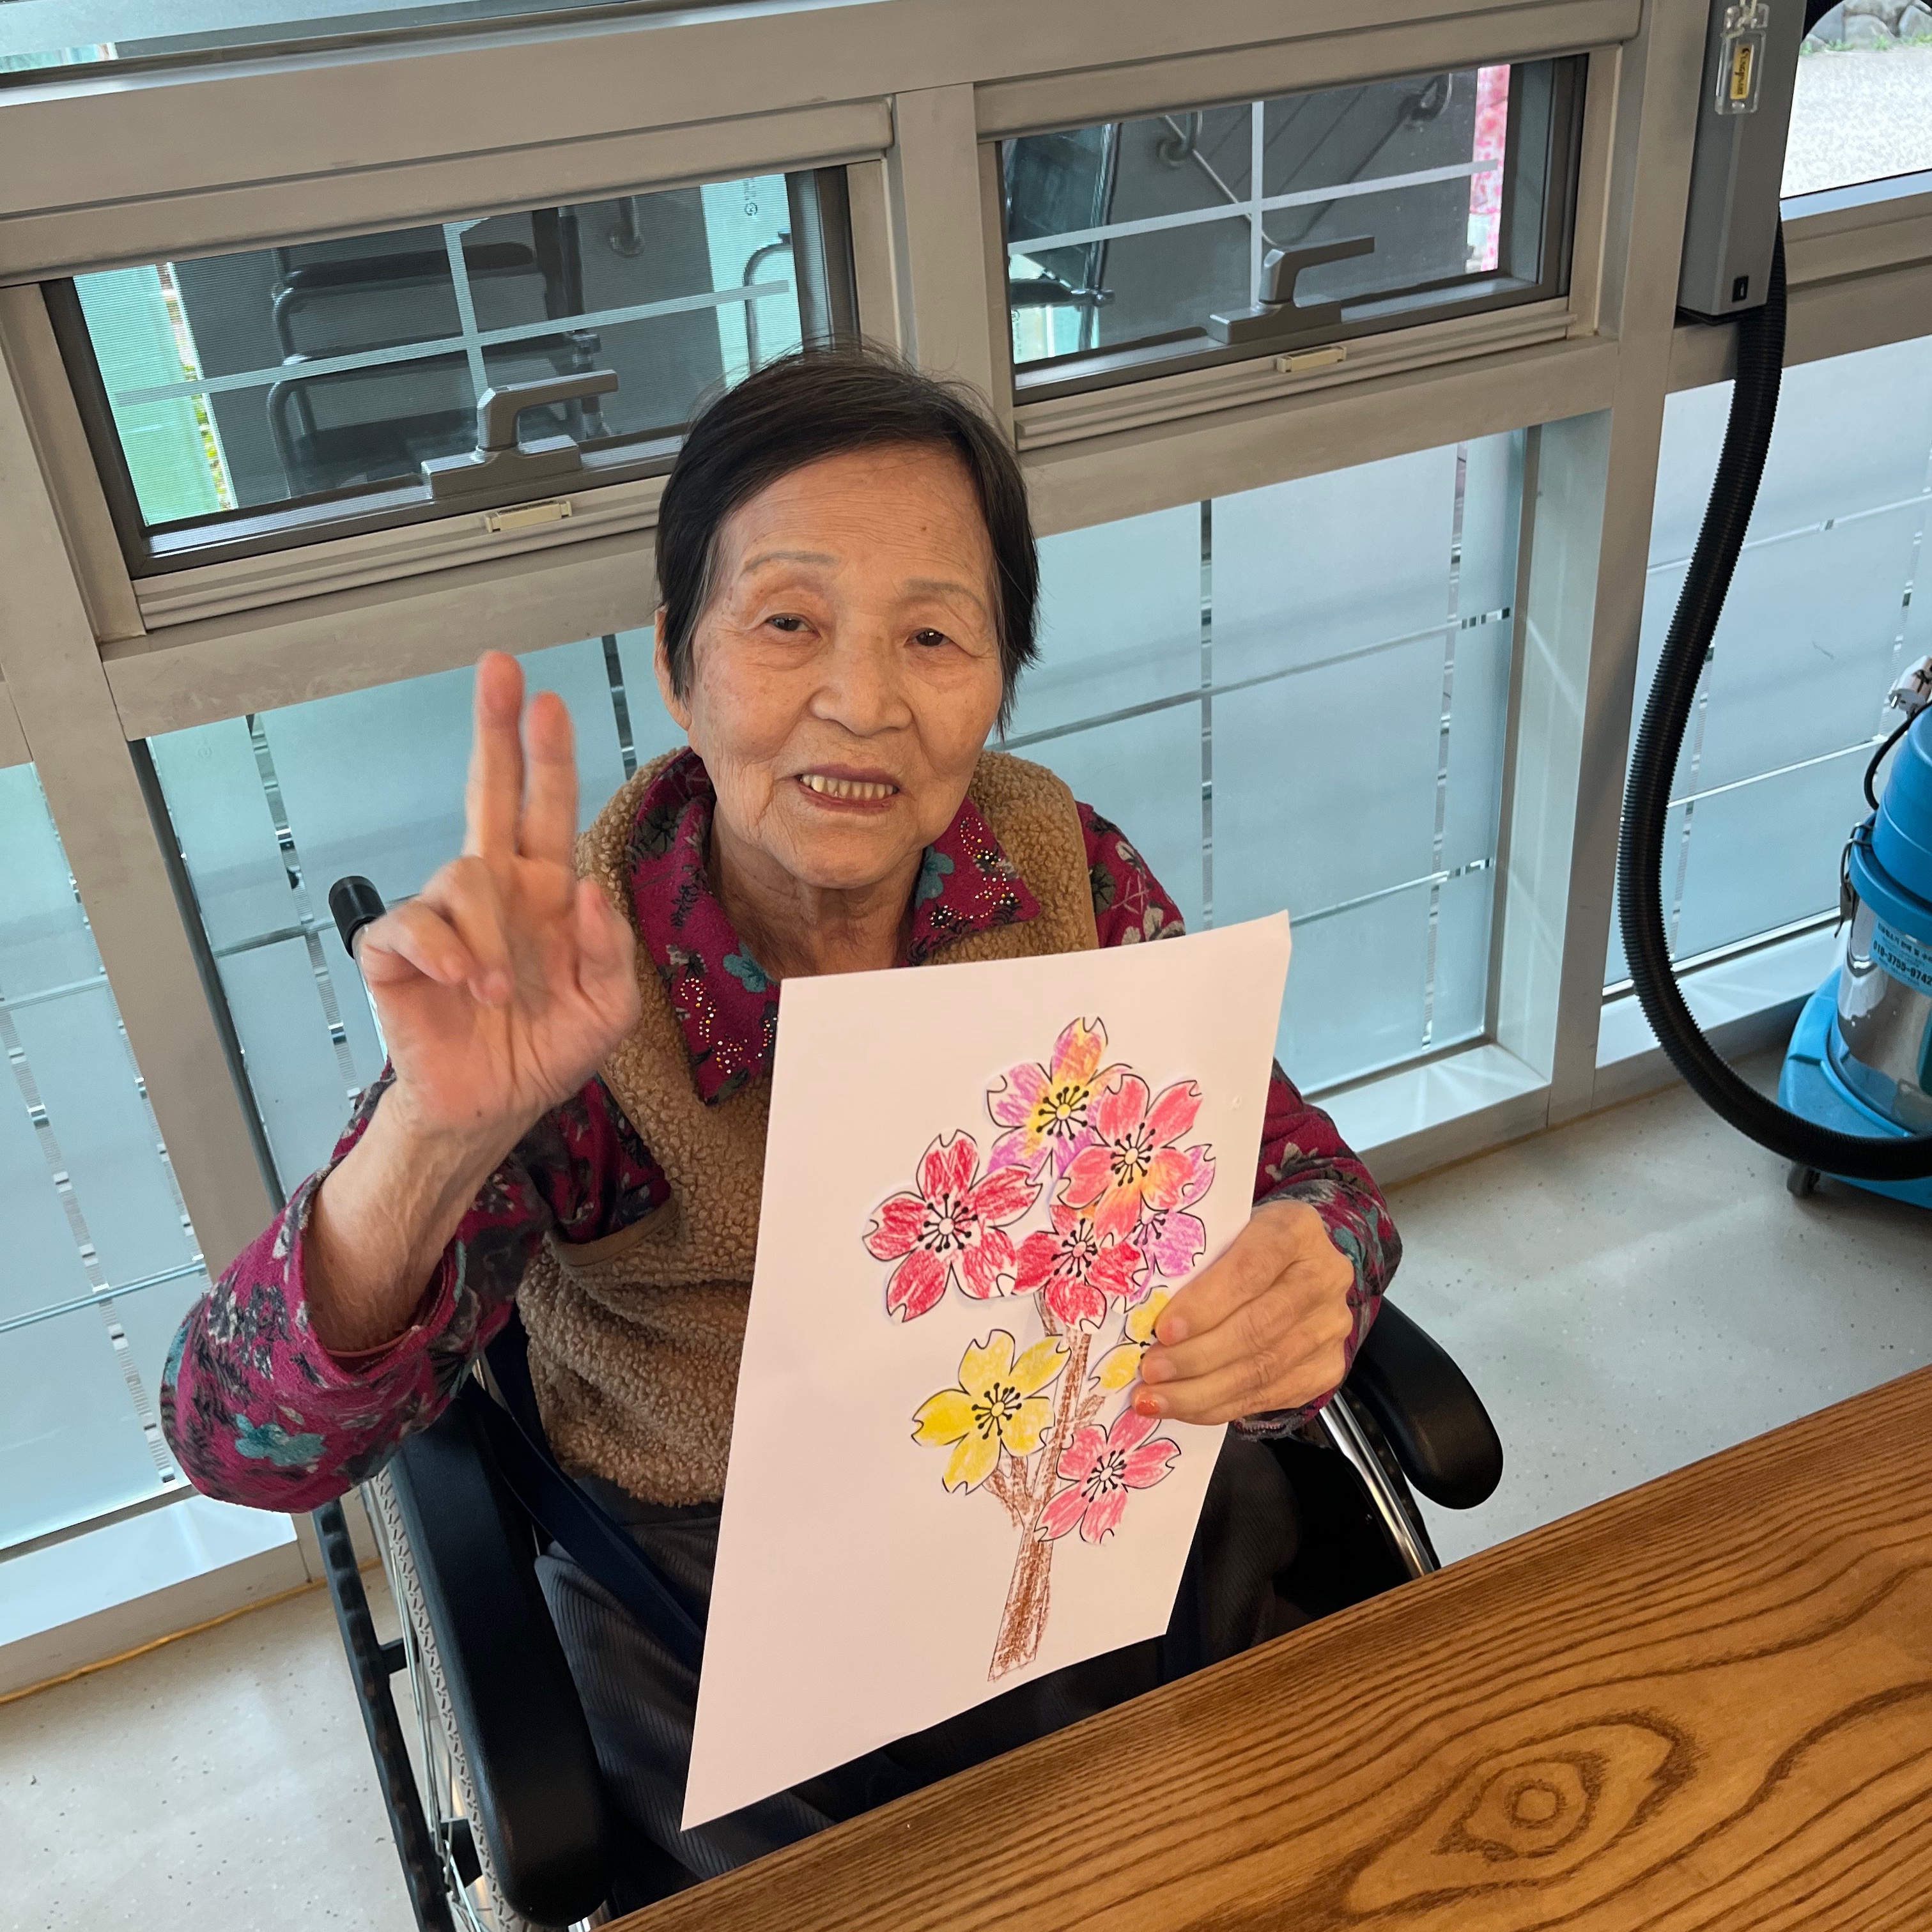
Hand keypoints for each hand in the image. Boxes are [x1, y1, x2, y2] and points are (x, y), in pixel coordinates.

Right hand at [357, 651, 641, 1162]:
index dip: (546, 757)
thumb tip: (589, 889)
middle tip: (500, 670)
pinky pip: (412, 925)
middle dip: (494, 730)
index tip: (548, 700)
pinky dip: (443, 951)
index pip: (545, 809)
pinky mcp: (397, 952)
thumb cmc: (546, 1050)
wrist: (492, 1108)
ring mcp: (442, 916)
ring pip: (462, 876)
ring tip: (498, 990)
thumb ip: (610, 951)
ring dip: (487, 935)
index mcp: (545, 894)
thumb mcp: (606, 1010)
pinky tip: (464, 983)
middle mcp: (494, 891)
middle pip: (487, 792)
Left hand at [1133, 1199, 1355, 1424]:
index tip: (1163, 1330)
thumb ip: (1194, 1262)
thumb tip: (1141, 1311)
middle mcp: (1325, 1276)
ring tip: (1156, 1399)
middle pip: (1257, 1326)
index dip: (1205, 1303)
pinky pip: (1269, 1395)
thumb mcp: (1223, 1234)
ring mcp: (1331, 1326)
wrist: (1293, 1265)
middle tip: (1151, 1371)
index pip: (1251, 1269)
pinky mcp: (1327, 1366)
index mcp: (1296, 1229)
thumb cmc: (1242, 1245)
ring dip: (1201, 1391)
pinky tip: (1184, 1408)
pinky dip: (1219, 1406)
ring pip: (1263, 1369)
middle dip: (1196, 1356)